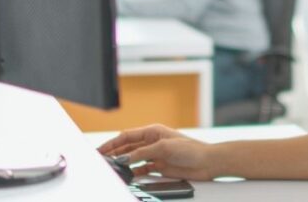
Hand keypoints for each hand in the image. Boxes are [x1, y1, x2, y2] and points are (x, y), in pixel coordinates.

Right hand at [97, 124, 214, 179]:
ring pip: (133, 158)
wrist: (207, 162)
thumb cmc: (191, 149)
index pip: (127, 136)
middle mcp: (152, 142)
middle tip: (101, 160)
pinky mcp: (159, 166)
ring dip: (123, 163)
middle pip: (127, 147)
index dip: (112, 143)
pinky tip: (128, 175)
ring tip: (111, 168)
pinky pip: (142, 169)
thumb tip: (123, 158)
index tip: (101, 150)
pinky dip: (134, 172)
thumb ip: (142, 153)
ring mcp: (155, 154)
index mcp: (153, 131)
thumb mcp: (163, 148)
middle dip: (114, 153)